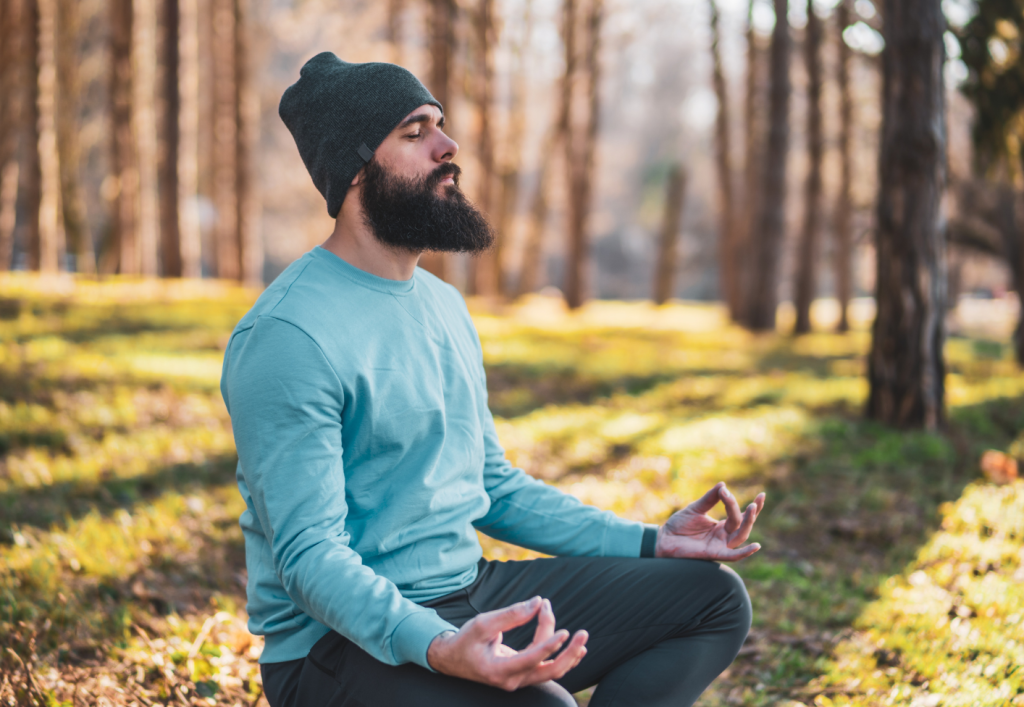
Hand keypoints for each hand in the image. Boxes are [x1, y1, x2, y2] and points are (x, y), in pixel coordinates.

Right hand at [426, 596, 587, 690]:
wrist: (452, 660)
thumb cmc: (466, 640)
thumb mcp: (483, 623)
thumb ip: (511, 614)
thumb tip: (538, 602)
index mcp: (499, 671)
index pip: (531, 660)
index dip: (549, 646)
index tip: (565, 631)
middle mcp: (512, 681)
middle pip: (549, 671)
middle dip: (569, 653)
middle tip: (583, 633)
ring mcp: (519, 680)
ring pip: (551, 670)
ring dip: (568, 653)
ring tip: (582, 635)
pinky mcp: (523, 674)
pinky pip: (547, 667)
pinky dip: (561, 656)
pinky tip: (575, 647)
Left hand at [655, 482, 764, 561]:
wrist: (663, 539)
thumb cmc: (679, 525)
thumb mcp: (695, 508)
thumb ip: (709, 498)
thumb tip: (723, 485)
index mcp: (721, 526)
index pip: (738, 515)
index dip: (745, 505)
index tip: (750, 493)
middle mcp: (724, 537)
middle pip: (743, 526)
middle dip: (751, 514)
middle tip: (755, 502)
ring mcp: (720, 545)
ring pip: (740, 536)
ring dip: (748, 523)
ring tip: (751, 508)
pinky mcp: (713, 554)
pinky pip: (733, 556)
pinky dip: (745, 552)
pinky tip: (756, 546)